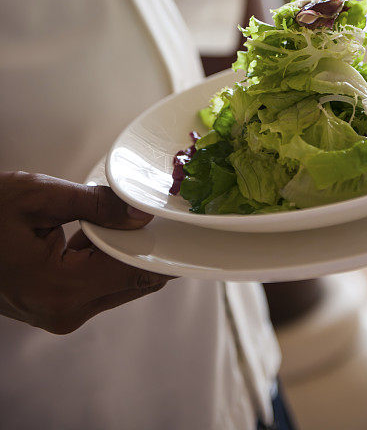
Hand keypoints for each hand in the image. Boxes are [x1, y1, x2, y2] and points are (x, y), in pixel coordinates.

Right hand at [0, 171, 170, 333]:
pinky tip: (109, 231)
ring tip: (139, 217)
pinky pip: (97, 284)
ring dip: (128, 252)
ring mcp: (59, 313)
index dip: (162, 247)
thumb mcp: (40, 197)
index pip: (134, 272)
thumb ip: (96, 205)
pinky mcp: (55, 306)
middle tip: (165, 214)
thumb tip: (141, 214)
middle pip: (132, 282)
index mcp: (61, 289)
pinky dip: (108, 258)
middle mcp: (64, 311)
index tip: (183, 226)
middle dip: (149, 248)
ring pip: (117, 284)